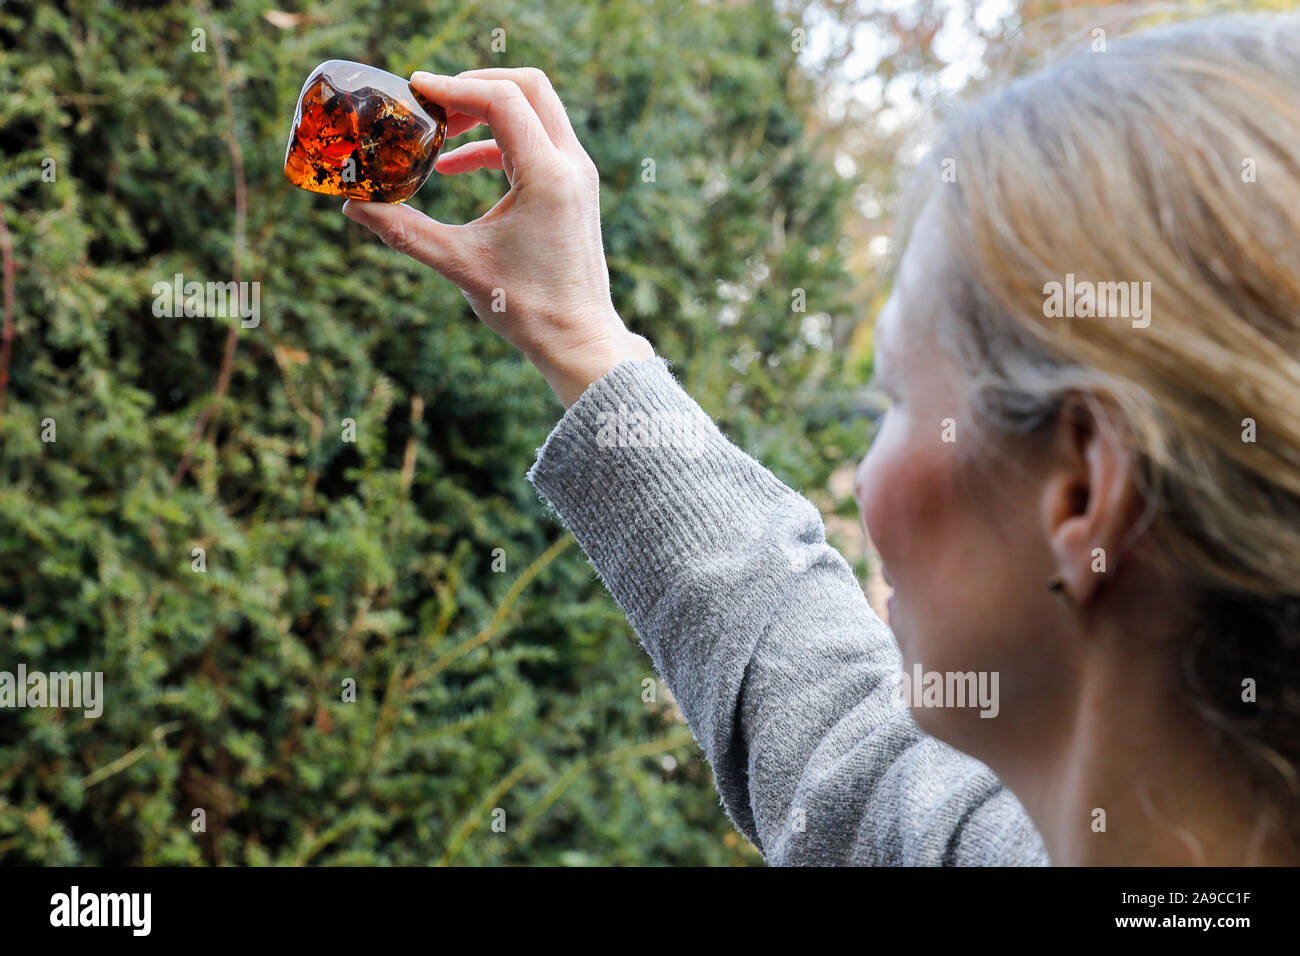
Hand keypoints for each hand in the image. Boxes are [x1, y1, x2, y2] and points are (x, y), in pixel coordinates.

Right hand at [342, 67, 653, 406]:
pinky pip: (537, 141)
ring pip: (536, 110)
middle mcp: (571, 165)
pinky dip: (498, 143)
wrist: (578, 340)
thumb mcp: (459, 264)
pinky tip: (456, 169)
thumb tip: (353, 207)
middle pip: (528, 86)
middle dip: (475, 86)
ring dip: (487, 112)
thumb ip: (404, 230)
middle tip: (431, 103)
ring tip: (439, 135)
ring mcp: (578, 175)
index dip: (454, 88)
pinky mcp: (575, 188)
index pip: (503, 100)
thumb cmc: (526, 308)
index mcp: (548, 176)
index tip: (415, 90)